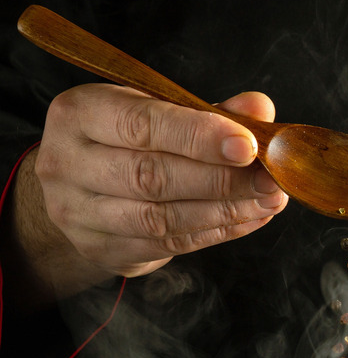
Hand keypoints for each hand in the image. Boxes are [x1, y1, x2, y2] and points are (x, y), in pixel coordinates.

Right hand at [30, 84, 286, 279]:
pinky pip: (168, 243)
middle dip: (222, 179)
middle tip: (270, 178)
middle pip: (152, 176)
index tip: (249, 146)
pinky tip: (250, 218)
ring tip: (269, 200)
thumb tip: (259, 109)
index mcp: (80, 113)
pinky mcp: (102, 248)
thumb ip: (211, 110)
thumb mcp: (160, 109)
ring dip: (225, 210)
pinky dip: (217, 231)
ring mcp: (79, 212)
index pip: (141, 125)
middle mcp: (68, 163)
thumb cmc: (130, 138)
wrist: (82, 187)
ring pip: (160, 218)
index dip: (199, 137)